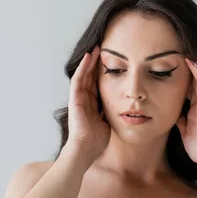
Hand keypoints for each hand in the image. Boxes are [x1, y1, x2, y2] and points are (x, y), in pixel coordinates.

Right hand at [67, 45, 110, 161]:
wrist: (86, 149)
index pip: (97, 85)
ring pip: (84, 75)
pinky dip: (83, 68)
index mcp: (92, 106)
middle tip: (103, 49)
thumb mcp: (107, 123)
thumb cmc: (96, 141)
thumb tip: (121, 110)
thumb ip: (110, 114)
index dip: (102, 74)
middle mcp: (84, 100)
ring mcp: (78, 99)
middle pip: (90, 77)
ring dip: (90, 62)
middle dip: (96, 64)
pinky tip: (89, 57)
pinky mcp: (75, 99)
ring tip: (96, 49)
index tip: (111, 63)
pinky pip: (78, 79)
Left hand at [176, 58, 196, 165]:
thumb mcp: (182, 130)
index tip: (167, 68)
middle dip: (185, 69)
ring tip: (184, 52)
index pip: (185, 90)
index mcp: (193, 110)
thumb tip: (167, 112)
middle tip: (175, 54)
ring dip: (192, 66)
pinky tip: (192, 63)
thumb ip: (178, 119)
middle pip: (192, 82)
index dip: (178, 79)